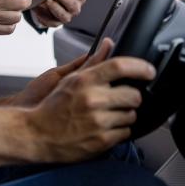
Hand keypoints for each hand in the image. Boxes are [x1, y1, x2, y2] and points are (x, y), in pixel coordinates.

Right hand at [24, 38, 154, 163]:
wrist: (36, 135)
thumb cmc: (51, 107)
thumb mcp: (69, 79)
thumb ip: (92, 62)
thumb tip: (108, 44)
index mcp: (84, 81)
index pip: (120, 66)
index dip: (140, 67)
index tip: (149, 70)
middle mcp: (92, 100)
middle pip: (133, 94)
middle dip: (132, 96)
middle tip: (122, 98)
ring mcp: (98, 122)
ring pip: (131, 115)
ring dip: (124, 114)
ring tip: (109, 114)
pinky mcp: (101, 141)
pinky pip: (125, 133)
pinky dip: (119, 130)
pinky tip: (105, 127)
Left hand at [31, 0, 87, 27]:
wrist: (42, 1)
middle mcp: (73, 9)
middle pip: (73, 6)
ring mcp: (64, 17)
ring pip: (62, 15)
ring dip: (55, 8)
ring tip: (47, 0)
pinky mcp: (53, 23)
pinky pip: (49, 21)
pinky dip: (44, 15)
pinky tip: (39, 8)